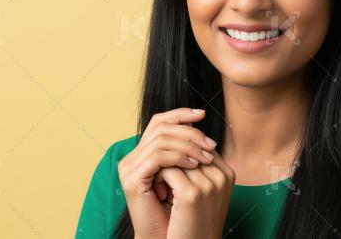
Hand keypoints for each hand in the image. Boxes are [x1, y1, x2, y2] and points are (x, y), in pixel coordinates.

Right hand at [118, 108, 218, 238]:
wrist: (168, 238)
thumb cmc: (180, 211)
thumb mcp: (186, 176)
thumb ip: (187, 153)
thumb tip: (201, 129)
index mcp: (143, 154)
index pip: (159, 122)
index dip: (180, 114)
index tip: (203, 114)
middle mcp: (133, 158)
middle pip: (160, 127)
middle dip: (189, 132)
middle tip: (211, 144)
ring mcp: (130, 168)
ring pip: (160, 140)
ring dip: (188, 145)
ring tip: (206, 158)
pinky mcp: (133, 180)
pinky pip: (157, 158)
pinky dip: (178, 158)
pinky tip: (193, 165)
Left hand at [154, 147, 234, 238]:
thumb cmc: (194, 221)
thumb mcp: (203, 191)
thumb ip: (198, 168)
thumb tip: (181, 141)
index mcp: (226, 173)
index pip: (199, 144)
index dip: (180, 154)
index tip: (170, 172)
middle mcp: (221, 176)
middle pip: (188, 148)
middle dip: (171, 159)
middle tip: (162, 178)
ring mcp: (208, 184)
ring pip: (176, 156)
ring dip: (163, 168)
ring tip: (160, 186)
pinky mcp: (192, 193)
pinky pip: (168, 169)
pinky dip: (158, 178)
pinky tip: (159, 193)